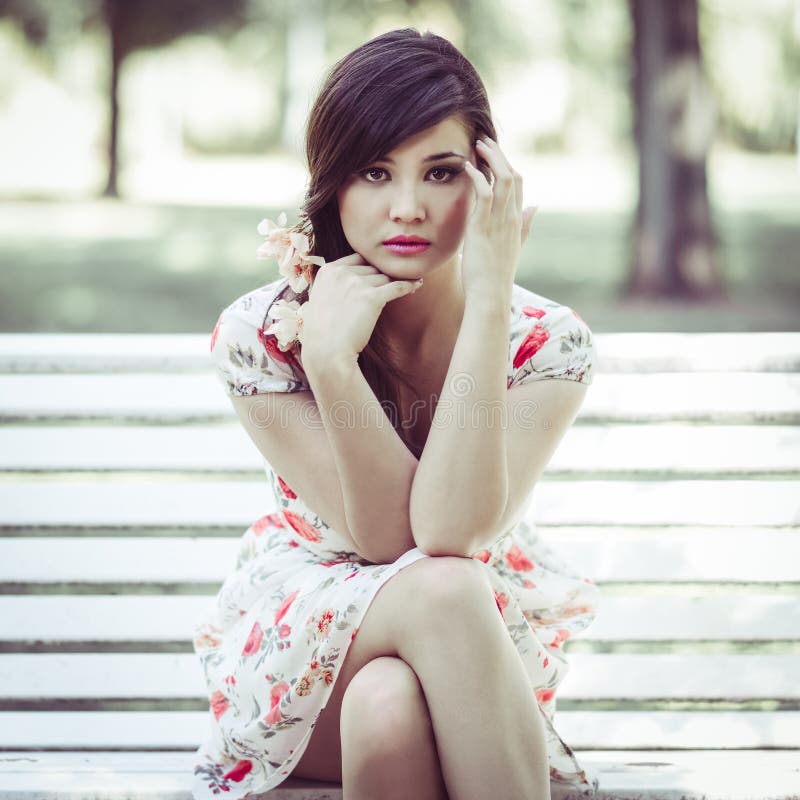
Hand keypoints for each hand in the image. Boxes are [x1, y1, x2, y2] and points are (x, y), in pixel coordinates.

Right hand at [299, 253, 421, 362]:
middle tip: (397, 282)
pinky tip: (417, 284)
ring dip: (396, 282)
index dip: (371, 266)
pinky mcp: (372, 298)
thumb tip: (351, 280)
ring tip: (409, 285)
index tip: (381, 273)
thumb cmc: (324, 333)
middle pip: (372, 267)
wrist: (327, 352)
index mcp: (328, 271)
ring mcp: (356, 284)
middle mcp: (342, 273)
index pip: (357, 259)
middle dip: (384, 276)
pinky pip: (397, 286)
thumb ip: (334, 286)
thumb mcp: (320, 300)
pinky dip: (409, 285)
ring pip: (385, 277)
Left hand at [462, 136, 536, 297]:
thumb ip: (524, 226)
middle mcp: (511, 217)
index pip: (519, 184)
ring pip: (503, 178)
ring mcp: (499, 220)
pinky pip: (485, 192)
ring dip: (491, 157)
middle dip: (500, 154)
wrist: (490, 295)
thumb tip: (535, 207)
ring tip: (477, 144)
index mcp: (516, 221)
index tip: (494, 154)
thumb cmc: (495, 276)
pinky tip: (467, 166)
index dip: (508, 165)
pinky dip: (477, 175)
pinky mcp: (483, 226)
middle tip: (485, 141)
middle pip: (514, 174)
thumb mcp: (513, 247)